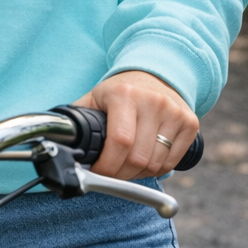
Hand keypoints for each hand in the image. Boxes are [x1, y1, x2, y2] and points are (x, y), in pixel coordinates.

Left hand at [74, 70, 198, 179]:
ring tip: (126, 165)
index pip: (120, 142)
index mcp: (125, 94)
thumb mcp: (95, 97)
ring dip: (138, 174)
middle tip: (110, 172)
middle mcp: (153, 101)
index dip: (108, 165)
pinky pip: (172, 162)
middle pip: (138, 158)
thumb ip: (78, 119)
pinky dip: (157, 169)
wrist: (155, 74)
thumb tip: (56, 142)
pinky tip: (145, 160)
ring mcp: (174, 112)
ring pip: (156, 164)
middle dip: (120, 174)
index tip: (98, 171)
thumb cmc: (119, 92)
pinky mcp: (190, 123)